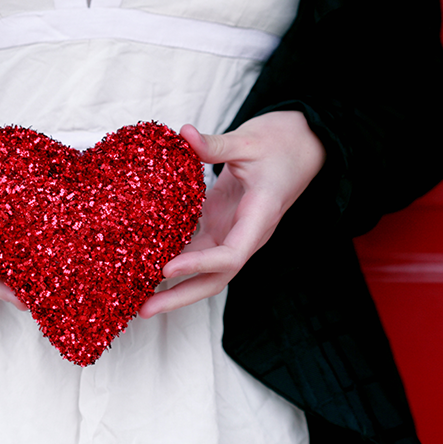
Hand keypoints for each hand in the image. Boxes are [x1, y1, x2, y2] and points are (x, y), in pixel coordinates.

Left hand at [139, 111, 325, 317]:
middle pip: (215, 278)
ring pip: (204, 268)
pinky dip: (173, 255)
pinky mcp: (222, 221)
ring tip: (138, 293)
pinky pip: (197, 246)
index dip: (199, 265)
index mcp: (260, 217)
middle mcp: (247, 233)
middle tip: (144, 309)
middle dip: (180, 296)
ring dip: (173, 283)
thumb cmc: (283, 142)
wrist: (304, 143)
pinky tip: (145, 260)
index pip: (231, 254)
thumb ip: (216, 144)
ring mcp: (234, 230)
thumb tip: (183, 134)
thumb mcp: (249, 139)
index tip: (167, 269)